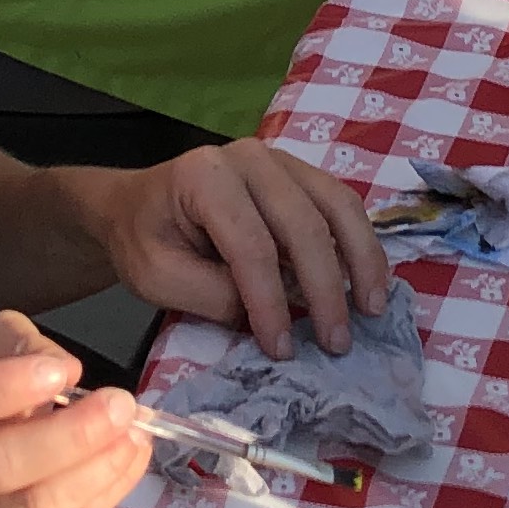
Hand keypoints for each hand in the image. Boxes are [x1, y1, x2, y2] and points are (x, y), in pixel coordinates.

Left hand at [103, 139, 393, 359]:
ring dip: (361, 260)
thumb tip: (276, 314)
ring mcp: (280, 161)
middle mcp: (250, 158)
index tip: (282, 349)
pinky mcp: (299, 174)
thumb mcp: (158, 278)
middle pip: (304, 224)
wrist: (136, 204)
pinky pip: (341, 204)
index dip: (271, 301)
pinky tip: (367, 281)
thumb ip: (214, 294)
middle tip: (338, 342)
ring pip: (338, 205)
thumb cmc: (144, 240)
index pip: (251, 245)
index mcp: (205, 177)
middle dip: (326, 288)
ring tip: (371, 309)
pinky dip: (360, 243)